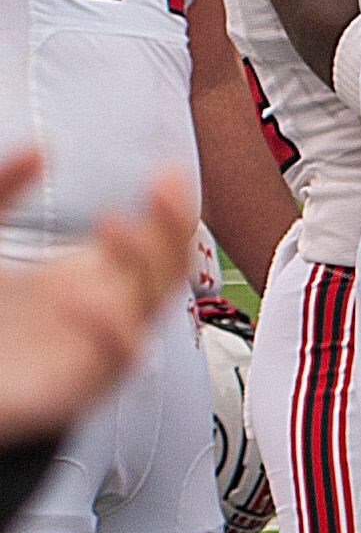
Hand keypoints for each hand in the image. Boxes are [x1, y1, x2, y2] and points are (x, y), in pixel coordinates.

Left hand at [0, 156, 191, 448]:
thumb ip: (3, 190)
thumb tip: (40, 148)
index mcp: (89, 277)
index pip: (156, 241)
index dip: (171, 208)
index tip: (169, 171)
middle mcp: (105, 309)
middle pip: (166, 266)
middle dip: (171, 226)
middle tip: (160, 187)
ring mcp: (96, 347)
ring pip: (150, 306)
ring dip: (142, 266)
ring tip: (111, 226)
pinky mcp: (80, 384)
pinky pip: (118, 358)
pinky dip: (113, 330)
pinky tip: (85, 299)